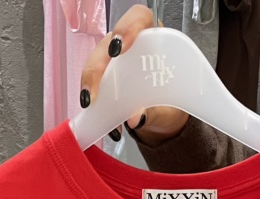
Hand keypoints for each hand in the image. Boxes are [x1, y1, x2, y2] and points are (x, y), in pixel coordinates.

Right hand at [80, 3, 189, 143]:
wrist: (165, 116)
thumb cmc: (170, 103)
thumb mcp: (167, 109)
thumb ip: (154, 112)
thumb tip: (135, 118)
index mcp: (155, 39)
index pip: (140, 18)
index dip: (127, 27)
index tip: (118, 49)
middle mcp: (132, 44)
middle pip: (109, 42)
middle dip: (98, 64)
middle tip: (95, 88)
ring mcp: (116, 59)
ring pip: (97, 60)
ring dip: (90, 80)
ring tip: (89, 102)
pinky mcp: (105, 74)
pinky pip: (94, 79)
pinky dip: (92, 94)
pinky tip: (92, 108)